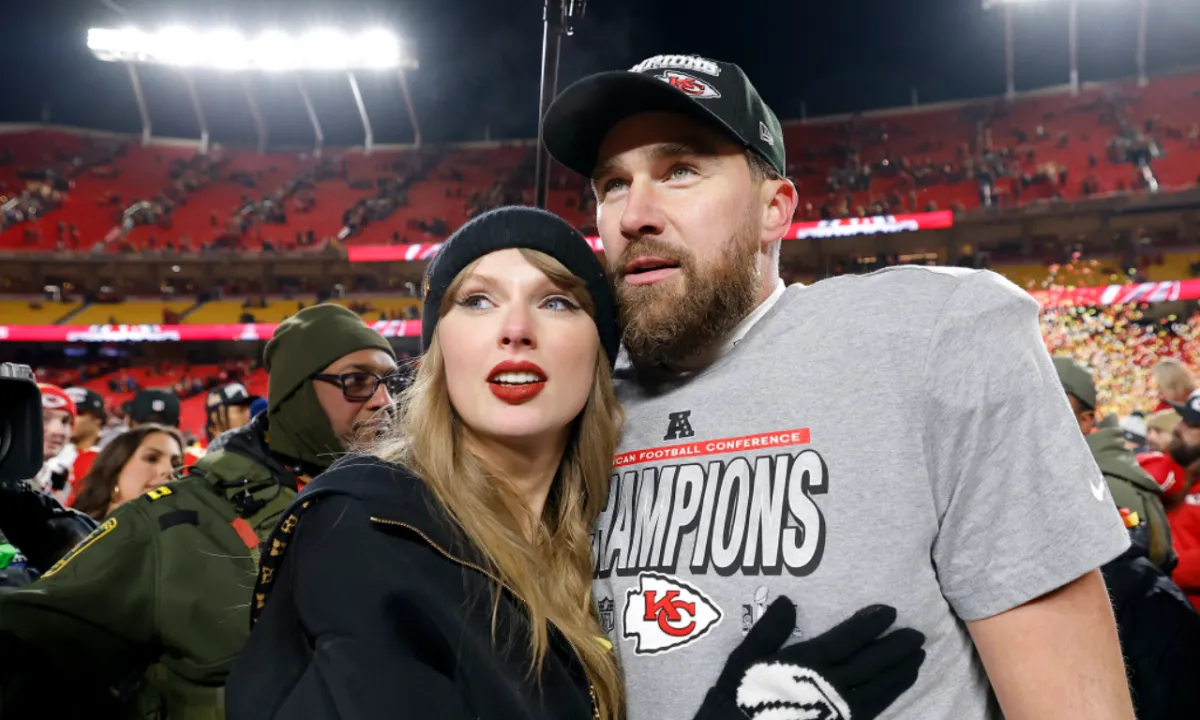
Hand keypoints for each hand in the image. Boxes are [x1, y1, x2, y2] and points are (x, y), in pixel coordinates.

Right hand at [697, 597, 925, 719]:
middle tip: (918, 634)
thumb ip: (769, 630)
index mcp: (807, 663)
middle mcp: (829, 685)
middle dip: (895, 647)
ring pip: (878, 687)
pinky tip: (902, 684)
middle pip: (870, 663)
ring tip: (918, 657)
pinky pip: (875, 708)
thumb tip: (789, 601)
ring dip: (900, 671)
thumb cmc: (742, 695)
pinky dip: (892, 694)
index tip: (891, 611)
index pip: (847, 640)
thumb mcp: (745, 658)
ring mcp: (839, 709)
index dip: (870, 625)